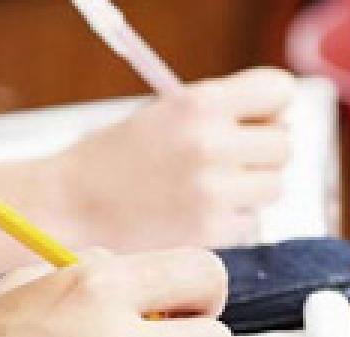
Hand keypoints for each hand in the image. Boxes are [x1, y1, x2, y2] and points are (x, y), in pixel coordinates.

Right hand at [57, 68, 295, 249]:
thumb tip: (273, 125)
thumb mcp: (161, 115)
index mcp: (198, 104)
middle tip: (225, 164)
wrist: (67, 206)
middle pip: (282, 145)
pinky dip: (228, 223)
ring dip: (249, 191)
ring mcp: (213, 191)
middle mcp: (210, 144)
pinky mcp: (210, 232)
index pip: (279, 91)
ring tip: (205, 192)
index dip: (269, 107)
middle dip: (259, 155)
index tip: (255, 121)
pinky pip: (249, 223)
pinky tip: (192, 217)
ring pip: (273, 187)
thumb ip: (217, 113)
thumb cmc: (109, 160)